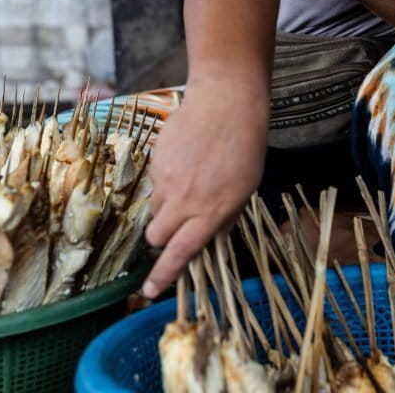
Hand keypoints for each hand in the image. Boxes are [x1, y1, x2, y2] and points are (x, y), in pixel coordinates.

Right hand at [141, 81, 267, 297]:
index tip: (149, 291)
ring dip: (165, 209)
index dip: (163, 276)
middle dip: (161, 239)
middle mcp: (185, 202)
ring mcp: (167, 181)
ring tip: (187, 185)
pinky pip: (154, 184)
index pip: (180, 254)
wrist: (226, 104)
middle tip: (175, 226)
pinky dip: (165, 182)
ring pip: (153, 210)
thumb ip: (224, 219)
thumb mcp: (245, 190)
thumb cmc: (244, 148)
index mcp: (212, 213)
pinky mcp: (155, 162)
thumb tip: (209, 242)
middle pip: (156, 237)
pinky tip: (183, 163)